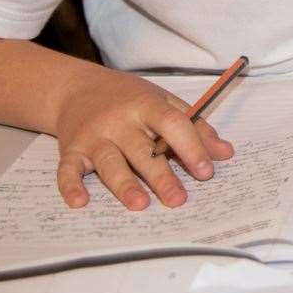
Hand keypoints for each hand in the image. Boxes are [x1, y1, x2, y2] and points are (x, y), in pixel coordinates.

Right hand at [50, 70, 234, 209]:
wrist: (77, 88)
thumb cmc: (129, 98)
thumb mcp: (165, 103)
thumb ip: (195, 127)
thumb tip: (225, 153)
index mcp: (146, 105)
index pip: (172, 124)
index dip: (190, 147)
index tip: (205, 171)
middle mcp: (119, 120)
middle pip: (142, 150)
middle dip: (161, 177)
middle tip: (178, 200)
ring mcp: (93, 136)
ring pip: (110, 162)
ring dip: (124, 185)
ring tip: (140, 204)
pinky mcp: (71, 150)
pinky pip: (67, 170)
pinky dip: (71, 186)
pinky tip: (80, 203)